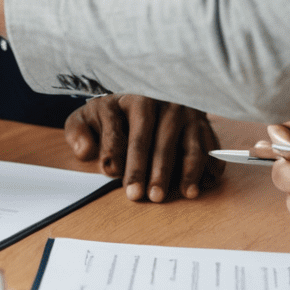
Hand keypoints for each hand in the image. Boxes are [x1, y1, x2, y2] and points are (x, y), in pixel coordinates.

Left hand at [66, 94, 223, 202]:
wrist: (141, 92)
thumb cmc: (113, 113)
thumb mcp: (88, 116)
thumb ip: (78, 132)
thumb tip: (85, 153)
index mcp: (133, 98)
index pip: (132, 131)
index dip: (128, 159)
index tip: (123, 183)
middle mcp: (164, 102)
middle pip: (161, 140)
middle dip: (157, 171)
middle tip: (151, 196)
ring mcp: (186, 112)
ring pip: (190, 144)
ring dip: (189, 171)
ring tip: (186, 193)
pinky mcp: (203, 123)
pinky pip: (211, 146)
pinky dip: (211, 165)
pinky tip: (204, 183)